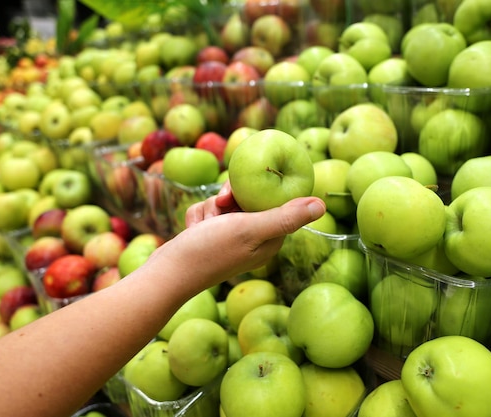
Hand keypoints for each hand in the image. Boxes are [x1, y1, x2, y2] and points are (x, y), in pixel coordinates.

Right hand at [163, 184, 325, 287]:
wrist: (167, 274)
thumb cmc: (210, 251)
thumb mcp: (251, 229)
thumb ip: (285, 217)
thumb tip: (322, 204)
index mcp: (270, 239)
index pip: (273, 200)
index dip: (257, 189)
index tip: (238, 192)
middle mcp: (253, 240)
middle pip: (248, 199)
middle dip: (229, 199)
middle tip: (221, 206)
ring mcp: (231, 239)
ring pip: (225, 202)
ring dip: (210, 208)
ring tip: (203, 226)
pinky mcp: (211, 237)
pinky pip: (208, 211)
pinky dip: (198, 217)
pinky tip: (193, 231)